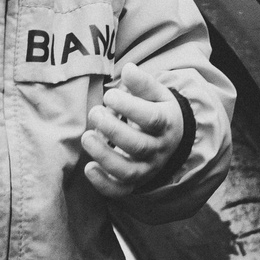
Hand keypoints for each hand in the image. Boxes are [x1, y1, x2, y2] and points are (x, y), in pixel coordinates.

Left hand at [80, 63, 183, 197]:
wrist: (172, 139)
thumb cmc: (158, 111)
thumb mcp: (157, 94)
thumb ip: (142, 83)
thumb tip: (128, 69)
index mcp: (166, 123)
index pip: (151, 119)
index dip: (129, 107)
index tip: (109, 96)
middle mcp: (158, 149)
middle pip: (137, 146)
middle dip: (112, 129)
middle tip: (94, 113)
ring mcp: (147, 169)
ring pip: (127, 171)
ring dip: (104, 156)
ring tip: (86, 137)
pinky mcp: (134, 182)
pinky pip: (120, 191)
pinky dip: (103, 185)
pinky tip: (88, 168)